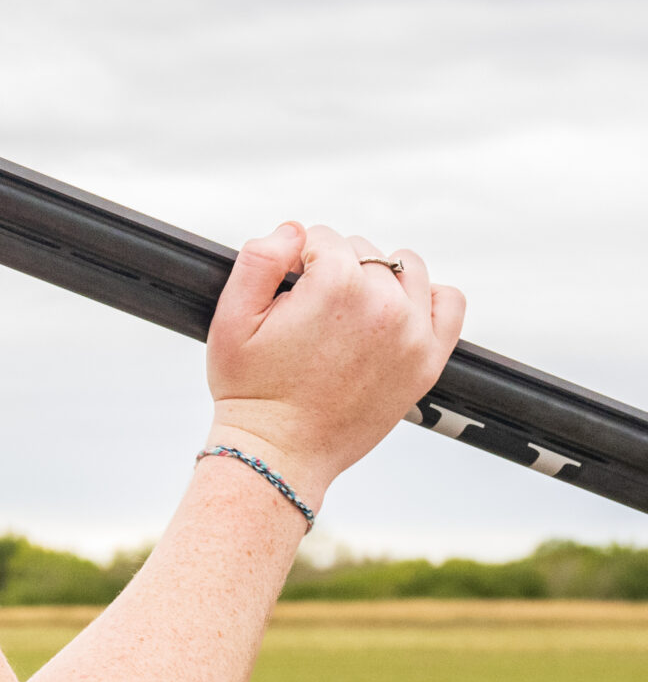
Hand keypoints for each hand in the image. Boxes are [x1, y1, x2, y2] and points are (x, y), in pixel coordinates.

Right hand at [203, 222, 466, 497]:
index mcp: (336, 287)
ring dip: (378, 277)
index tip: (285, 293)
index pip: (320, 237)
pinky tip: (396, 312)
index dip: (294, 261)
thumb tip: (294, 230)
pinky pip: (449, 302)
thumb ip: (259, 259)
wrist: (281, 451)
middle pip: (361, 251)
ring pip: (404, 267)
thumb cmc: (251, 390)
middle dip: (333, 270)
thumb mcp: (230, 318)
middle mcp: (383, 304)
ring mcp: (412, 332)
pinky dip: (427, 297)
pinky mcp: (428, 360)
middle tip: (309, 314)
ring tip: (349, 311)